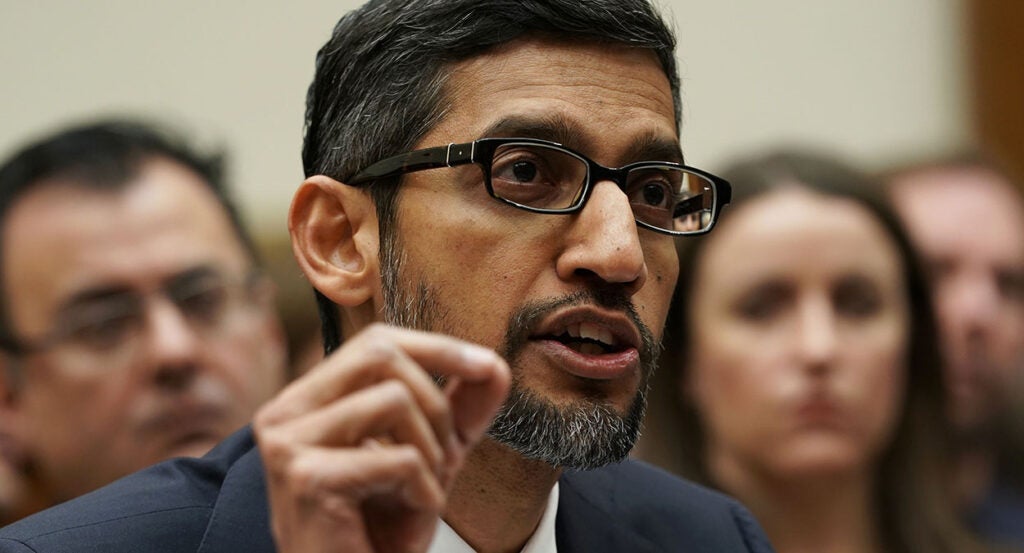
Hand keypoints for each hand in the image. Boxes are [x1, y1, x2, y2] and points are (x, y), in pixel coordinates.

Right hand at [254, 324, 510, 552]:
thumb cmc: (380, 530)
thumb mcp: (429, 458)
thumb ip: (459, 410)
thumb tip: (496, 366)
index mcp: (306, 400)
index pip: (374, 342)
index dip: (435, 347)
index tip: (485, 366)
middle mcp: (285, 413)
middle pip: (380, 356)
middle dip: (435, 404)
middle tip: (445, 458)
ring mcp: (288, 444)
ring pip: (394, 400)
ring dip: (430, 453)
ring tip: (421, 492)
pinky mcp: (307, 479)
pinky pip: (398, 458)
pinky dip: (424, 490)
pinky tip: (408, 516)